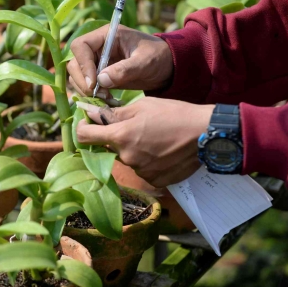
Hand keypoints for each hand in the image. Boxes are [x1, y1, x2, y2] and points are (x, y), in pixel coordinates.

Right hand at [67, 25, 173, 98]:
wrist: (165, 67)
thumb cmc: (158, 57)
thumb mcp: (145, 62)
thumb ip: (125, 70)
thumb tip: (101, 80)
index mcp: (106, 36)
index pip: (81, 46)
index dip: (83, 65)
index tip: (94, 83)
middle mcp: (96, 48)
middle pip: (74, 63)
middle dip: (83, 81)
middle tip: (99, 95)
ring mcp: (95, 62)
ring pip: (76, 76)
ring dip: (86, 90)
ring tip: (106, 98)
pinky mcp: (98, 76)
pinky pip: (85, 86)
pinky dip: (92, 95)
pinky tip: (107, 100)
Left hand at [76, 98, 214, 186]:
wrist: (205, 134)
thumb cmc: (173, 114)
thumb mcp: (142, 106)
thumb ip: (114, 113)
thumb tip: (91, 115)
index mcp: (120, 136)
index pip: (84, 136)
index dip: (82, 129)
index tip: (86, 124)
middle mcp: (126, 158)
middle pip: (108, 148)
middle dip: (115, 138)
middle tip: (133, 128)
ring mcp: (141, 171)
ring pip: (127, 159)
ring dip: (133, 150)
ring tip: (154, 139)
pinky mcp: (155, 181)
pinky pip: (143, 170)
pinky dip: (148, 162)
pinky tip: (162, 152)